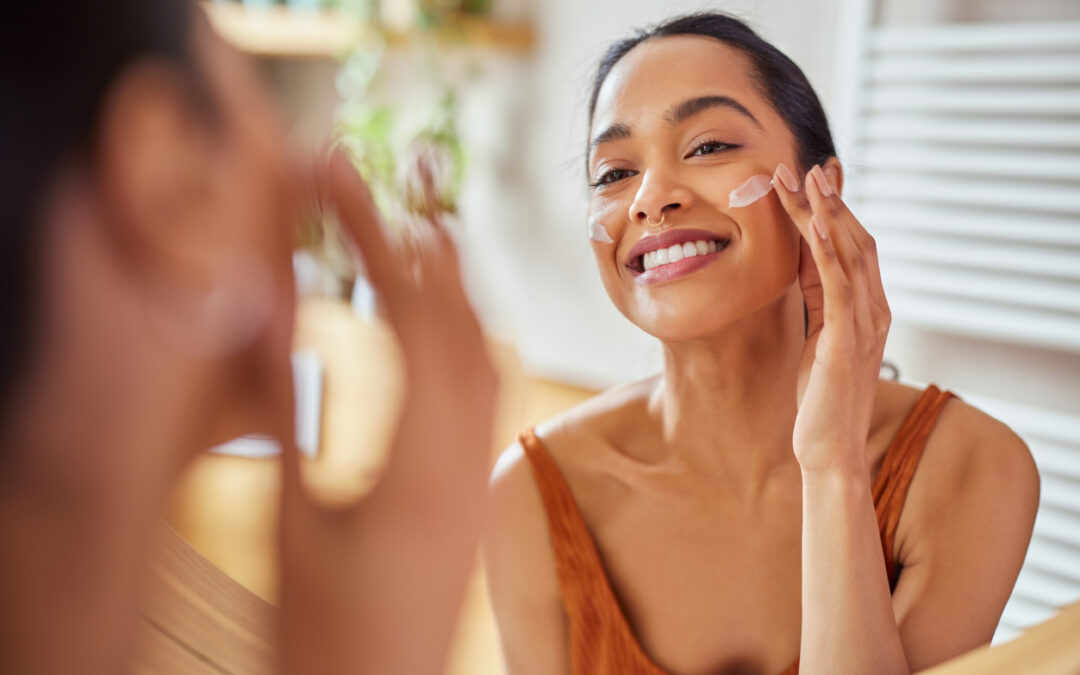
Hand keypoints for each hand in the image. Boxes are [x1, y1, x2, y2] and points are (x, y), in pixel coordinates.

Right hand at [277, 149, 497, 674]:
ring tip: (429, 220)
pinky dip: (469, 335)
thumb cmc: (326, 630)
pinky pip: (489, 393)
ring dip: (459, 283)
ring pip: (487, 354)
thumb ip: (287, 411)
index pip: (407, 315)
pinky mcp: (477, 492)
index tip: (341, 176)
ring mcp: (481, 476)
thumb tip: (271, 308)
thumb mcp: (292, 518)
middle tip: (404, 167)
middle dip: (430, 237)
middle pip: (465, 321)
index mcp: (421, 463)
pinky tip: (450, 317)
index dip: (373, 234)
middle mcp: (470, 460)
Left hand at [772, 163, 890, 475]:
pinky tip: (813, 225)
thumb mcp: (815, 336)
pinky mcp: (847, 339)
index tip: (812, 180)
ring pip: (848, 254)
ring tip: (803, 179)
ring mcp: (865, 324)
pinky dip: (827, 252)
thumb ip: (818, 300)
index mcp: (867, 309)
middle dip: (829, 201)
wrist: (828, 449)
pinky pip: (839, 285)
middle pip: (855, 240)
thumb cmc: (818, 399)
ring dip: (825, 213)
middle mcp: (874, 310)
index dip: (834, 211)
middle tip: (803, 166)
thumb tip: (805, 261)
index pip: (853, 247)